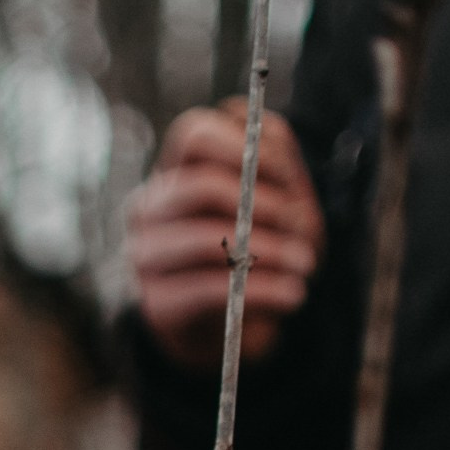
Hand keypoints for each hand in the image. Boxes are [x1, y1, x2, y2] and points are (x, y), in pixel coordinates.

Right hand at [127, 103, 325, 372]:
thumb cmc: (256, 250)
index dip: (241, 146)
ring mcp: (144, 256)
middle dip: (260, 205)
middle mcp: (149, 209)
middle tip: (299, 226)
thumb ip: (275, 156)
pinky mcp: (155, 303)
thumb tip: (256, 124)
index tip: (284, 172)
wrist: (230, 325)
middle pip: (199, 186)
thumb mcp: (279, 200)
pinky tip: (292, 294)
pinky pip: (208, 290)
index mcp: (176, 173)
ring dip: (266, 251)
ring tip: (304, 265)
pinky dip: (260, 291)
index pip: (193, 136)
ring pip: (204, 240)